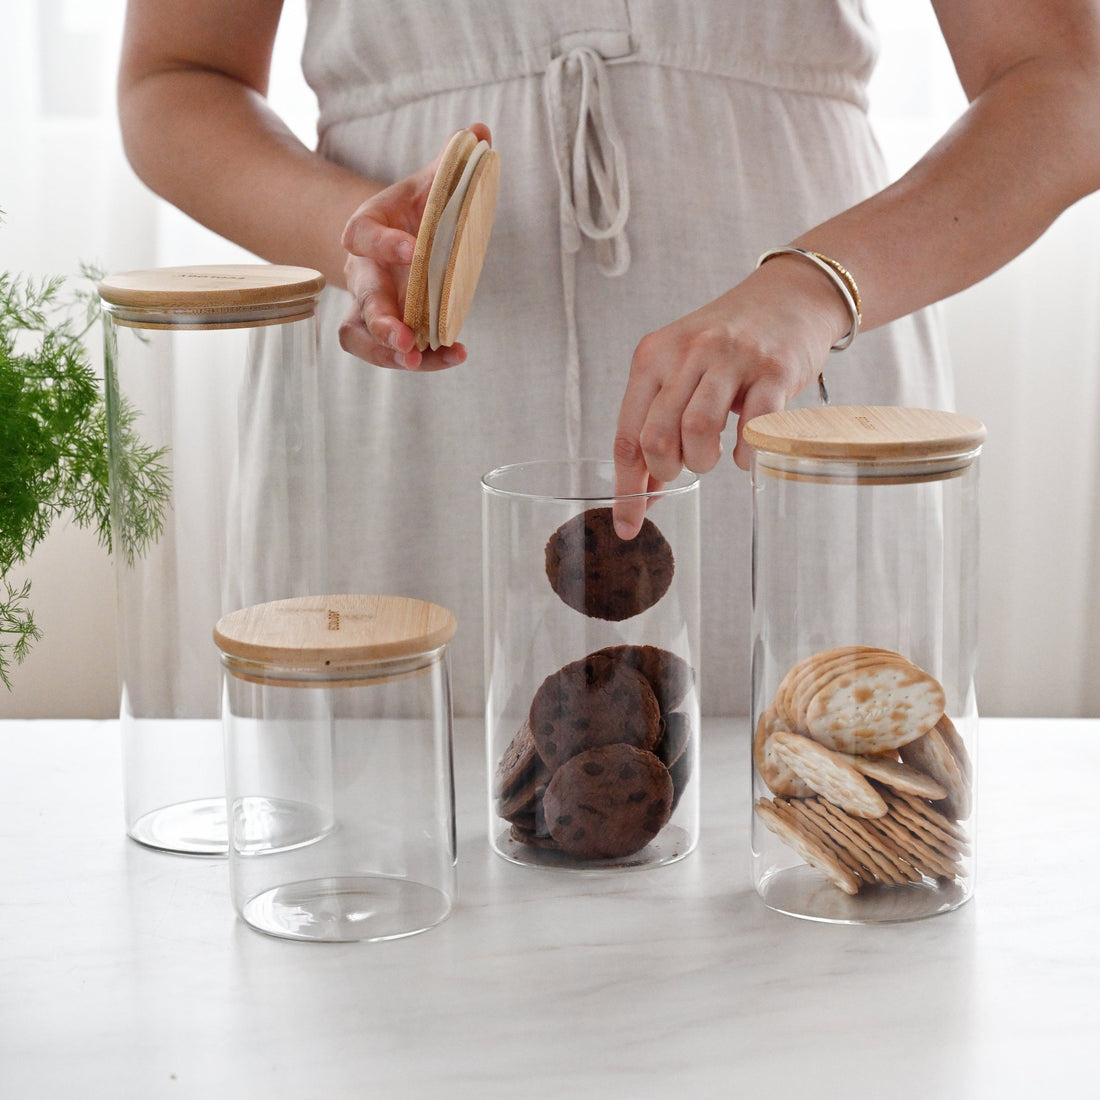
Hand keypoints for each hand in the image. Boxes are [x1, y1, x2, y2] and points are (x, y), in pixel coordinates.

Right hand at [337, 123, 491, 369]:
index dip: (383, 242)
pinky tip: (453, 355)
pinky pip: (385, 351)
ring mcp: (369, 303)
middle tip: (404, 338)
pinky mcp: (382, 330)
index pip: (361, 233)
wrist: (397, 238)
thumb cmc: (416, 211)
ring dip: (385, 351)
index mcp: (368, 227)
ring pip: (359, 332)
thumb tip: (480, 132)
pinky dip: (420, 359)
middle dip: (381, 319)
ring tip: (415, 361)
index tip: (413, 249)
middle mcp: (362, 269)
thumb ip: (452, 165)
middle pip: (361, 296)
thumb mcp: (432, 185)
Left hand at [611, 255, 848, 537]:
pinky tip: (744, 454)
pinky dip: (745, 453)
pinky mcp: (773, 369)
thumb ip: (657, 423)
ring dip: (702, 460)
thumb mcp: (681, 371)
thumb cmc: (730, 344)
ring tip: (712, 457)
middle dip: (666, 471)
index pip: (627, 434)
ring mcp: (731, 358)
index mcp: (653, 356)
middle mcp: (687, 352)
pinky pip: (753, 426)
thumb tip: (642, 491)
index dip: (625, 488)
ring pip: (698, 429)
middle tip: (682, 468)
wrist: (790, 296)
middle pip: (656, 435)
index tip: (626, 525)